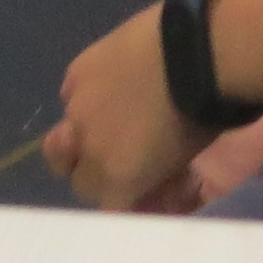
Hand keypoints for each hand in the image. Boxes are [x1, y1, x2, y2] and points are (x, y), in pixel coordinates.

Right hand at [41, 5, 201, 212]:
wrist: (192, 52)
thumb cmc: (201, 113)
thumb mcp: (181, 161)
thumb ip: (156, 179)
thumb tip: (148, 182)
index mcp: (119, 179)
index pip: (105, 211)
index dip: (122, 202)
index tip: (139, 193)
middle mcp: (89, 151)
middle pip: (80, 182)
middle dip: (98, 176)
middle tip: (122, 159)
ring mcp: (77, 110)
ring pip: (61, 141)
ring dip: (81, 138)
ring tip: (105, 121)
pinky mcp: (76, 71)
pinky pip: (68, 95)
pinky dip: (83, 97)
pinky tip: (106, 85)